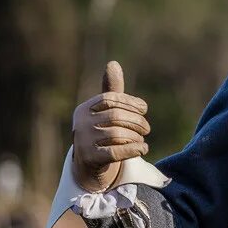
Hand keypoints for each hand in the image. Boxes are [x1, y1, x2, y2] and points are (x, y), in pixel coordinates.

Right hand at [71, 61, 150, 191]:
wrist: (88, 163)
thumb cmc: (101, 130)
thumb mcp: (105, 110)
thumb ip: (111, 89)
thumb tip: (112, 63)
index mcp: (84, 109)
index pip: (110, 99)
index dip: (129, 102)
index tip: (144, 108)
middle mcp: (80, 124)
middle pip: (116, 117)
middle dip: (136, 121)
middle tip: (147, 128)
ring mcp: (83, 142)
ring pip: (117, 134)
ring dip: (136, 136)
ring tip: (142, 138)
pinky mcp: (90, 159)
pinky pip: (116, 152)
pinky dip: (134, 149)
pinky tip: (143, 149)